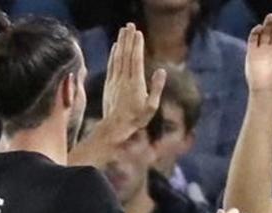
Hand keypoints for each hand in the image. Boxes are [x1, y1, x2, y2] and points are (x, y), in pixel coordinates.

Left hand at [102, 22, 165, 136]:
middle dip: (128, 39)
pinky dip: (113, 54)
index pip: (136, 60)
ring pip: (118, 57)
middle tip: (130, 25)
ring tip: (123, 30)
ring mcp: (115, 80)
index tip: (138, 33)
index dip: (137, 46)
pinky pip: (112, 65)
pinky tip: (115, 46)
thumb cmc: (136, 118)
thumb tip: (161, 70)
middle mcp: (124, 79)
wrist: (115, 127)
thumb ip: (157, 87)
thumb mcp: (151, 106)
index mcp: (136, 83)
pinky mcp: (109, 84)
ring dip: (121, 42)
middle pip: (126, 55)